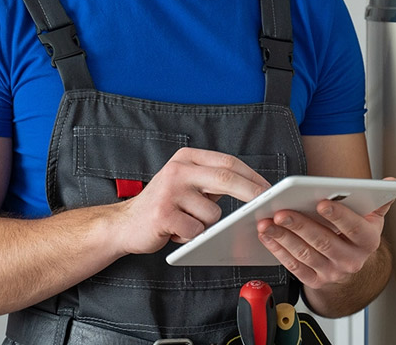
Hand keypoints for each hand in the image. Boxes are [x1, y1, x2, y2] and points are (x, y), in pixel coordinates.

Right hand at [114, 147, 269, 255]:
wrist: (124, 224)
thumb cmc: (165, 205)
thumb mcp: (187, 183)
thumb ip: (213, 182)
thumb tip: (254, 190)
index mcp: (186, 158)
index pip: (228, 163)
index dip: (252, 176)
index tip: (270, 188)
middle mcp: (177, 170)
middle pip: (225, 178)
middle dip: (251, 192)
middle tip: (268, 203)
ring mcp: (169, 191)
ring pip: (212, 214)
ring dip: (206, 225)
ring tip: (186, 223)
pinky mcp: (163, 214)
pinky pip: (196, 231)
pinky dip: (191, 237)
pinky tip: (175, 232)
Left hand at [255, 181, 394, 290]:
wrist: (352, 266)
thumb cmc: (358, 235)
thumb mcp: (372, 217)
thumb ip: (379, 200)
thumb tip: (391, 181)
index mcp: (368, 242)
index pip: (355, 228)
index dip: (339, 216)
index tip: (322, 202)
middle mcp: (351, 260)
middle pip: (324, 242)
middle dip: (301, 225)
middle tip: (282, 211)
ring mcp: (332, 272)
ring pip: (305, 254)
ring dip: (283, 237)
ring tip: (267, 222)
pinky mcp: (315, 281)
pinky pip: (294, 266)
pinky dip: (278, 250)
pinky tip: (268, 236)